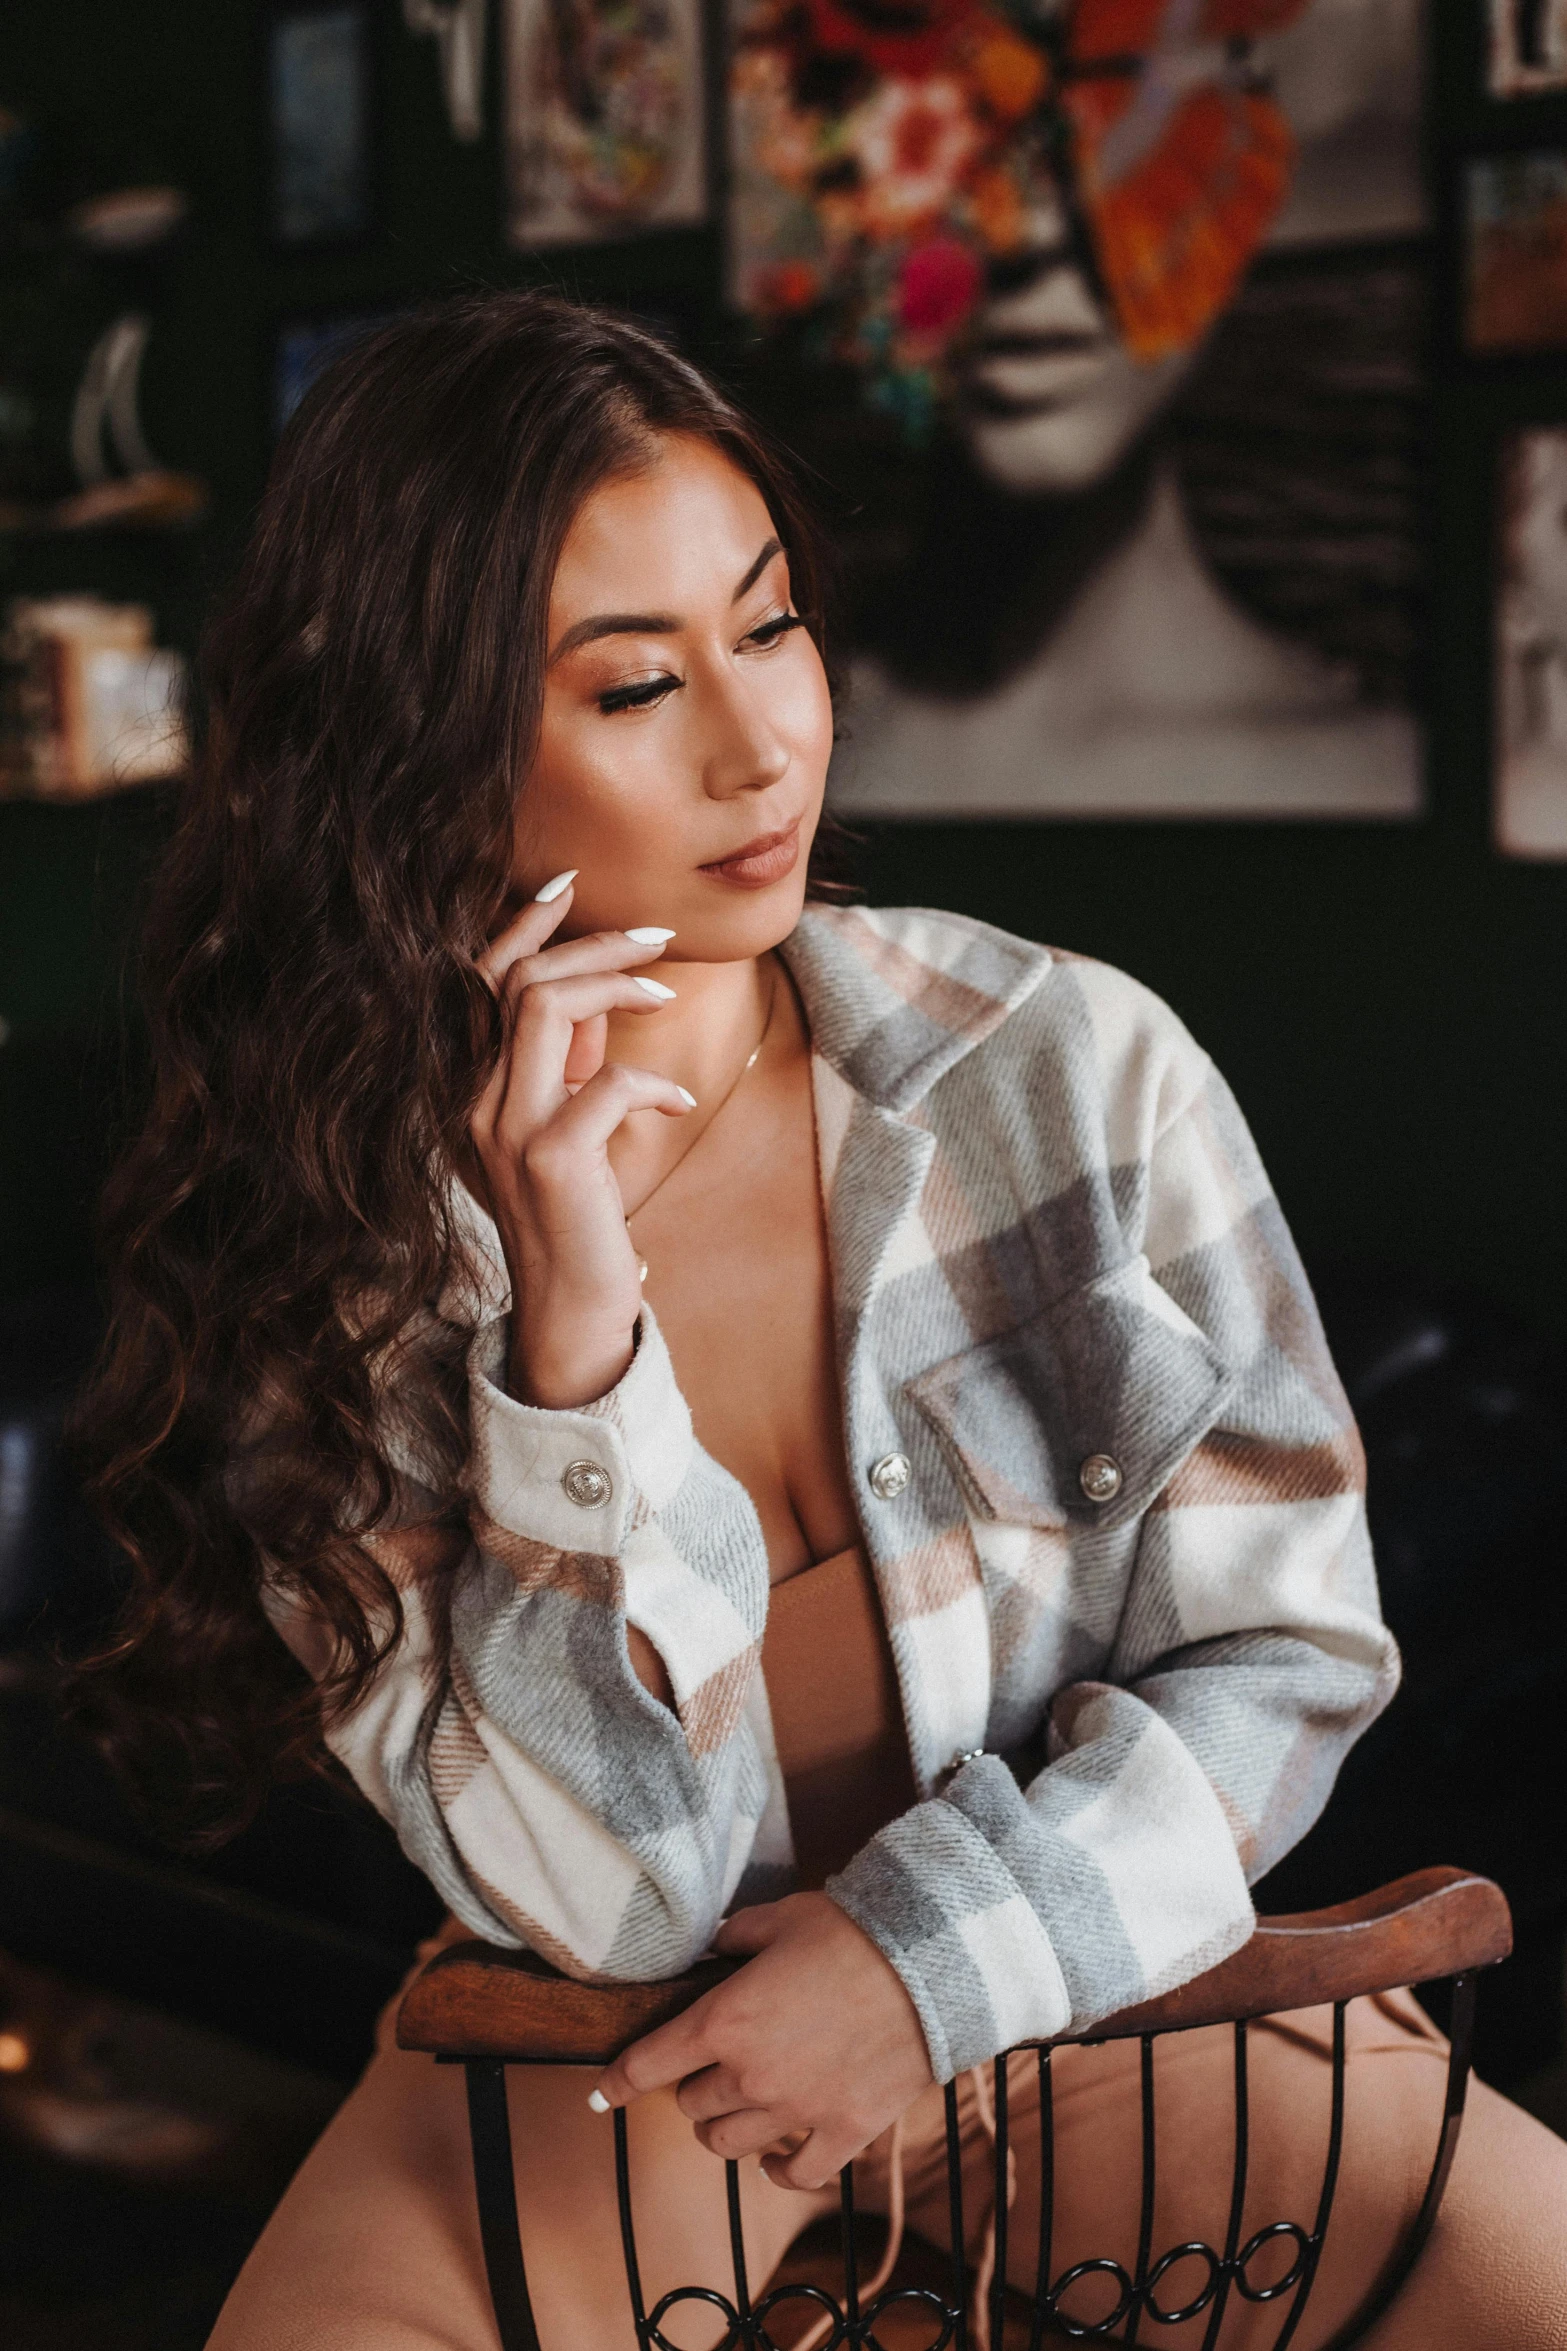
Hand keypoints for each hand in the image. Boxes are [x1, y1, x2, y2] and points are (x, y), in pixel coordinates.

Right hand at [470, 876, 690, 1409]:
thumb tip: (601, 996)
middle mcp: (474, 1103)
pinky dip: (652, 1082)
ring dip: (618, 984)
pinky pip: (606, 1082)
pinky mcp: (551, 1160)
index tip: (568, 887)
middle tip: (657, 938)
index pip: (478, 982)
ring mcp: (506, 1130)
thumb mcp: (565, 1130)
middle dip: (592, 943)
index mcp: (470, 1091)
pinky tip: (677, 1103)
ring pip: (546, 1007)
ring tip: (666, 994)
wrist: (570, 1316)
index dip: (521, 925)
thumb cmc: (577, 1221)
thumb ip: (569, 1065)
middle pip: (518, 979)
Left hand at [591, 1893, 933, 2189]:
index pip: (648, 2064)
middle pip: (690, 2105)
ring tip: (735, 2110)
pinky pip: (794, 2174)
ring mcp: (796, 2111)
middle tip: (707, 2068)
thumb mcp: (779, 1918)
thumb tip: (714, 1949)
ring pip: (728, 2144)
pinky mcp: (842, 2133)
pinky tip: (774, 2158)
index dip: (616, 2082)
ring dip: (723, 2128)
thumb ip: (735, 1939)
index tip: (600, 2095)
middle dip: (691, 2086)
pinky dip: (777, 2170)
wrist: (929, 1965)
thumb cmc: (850, 1932)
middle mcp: (749, 2075)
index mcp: (723, 2021)